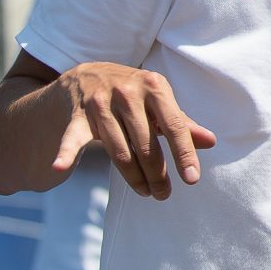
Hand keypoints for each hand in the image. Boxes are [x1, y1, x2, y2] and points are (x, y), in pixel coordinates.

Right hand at [54, 62, 216, 199]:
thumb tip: (211, 142)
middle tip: (164, 194)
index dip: (184, 154)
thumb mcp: (159, 101)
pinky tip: (59, 167)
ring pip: (120, 151)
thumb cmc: (132, 93)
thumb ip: (181, 122)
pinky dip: (66, 152)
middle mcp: (128, 92)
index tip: (192, 179)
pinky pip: (72, 137)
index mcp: (154, 86)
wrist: (86, 74)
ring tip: (146, 192)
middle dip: (157, 174)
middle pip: (146, 144)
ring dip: (134, 177)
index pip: (173, 126)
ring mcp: (100, 103)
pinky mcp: (76, 115)